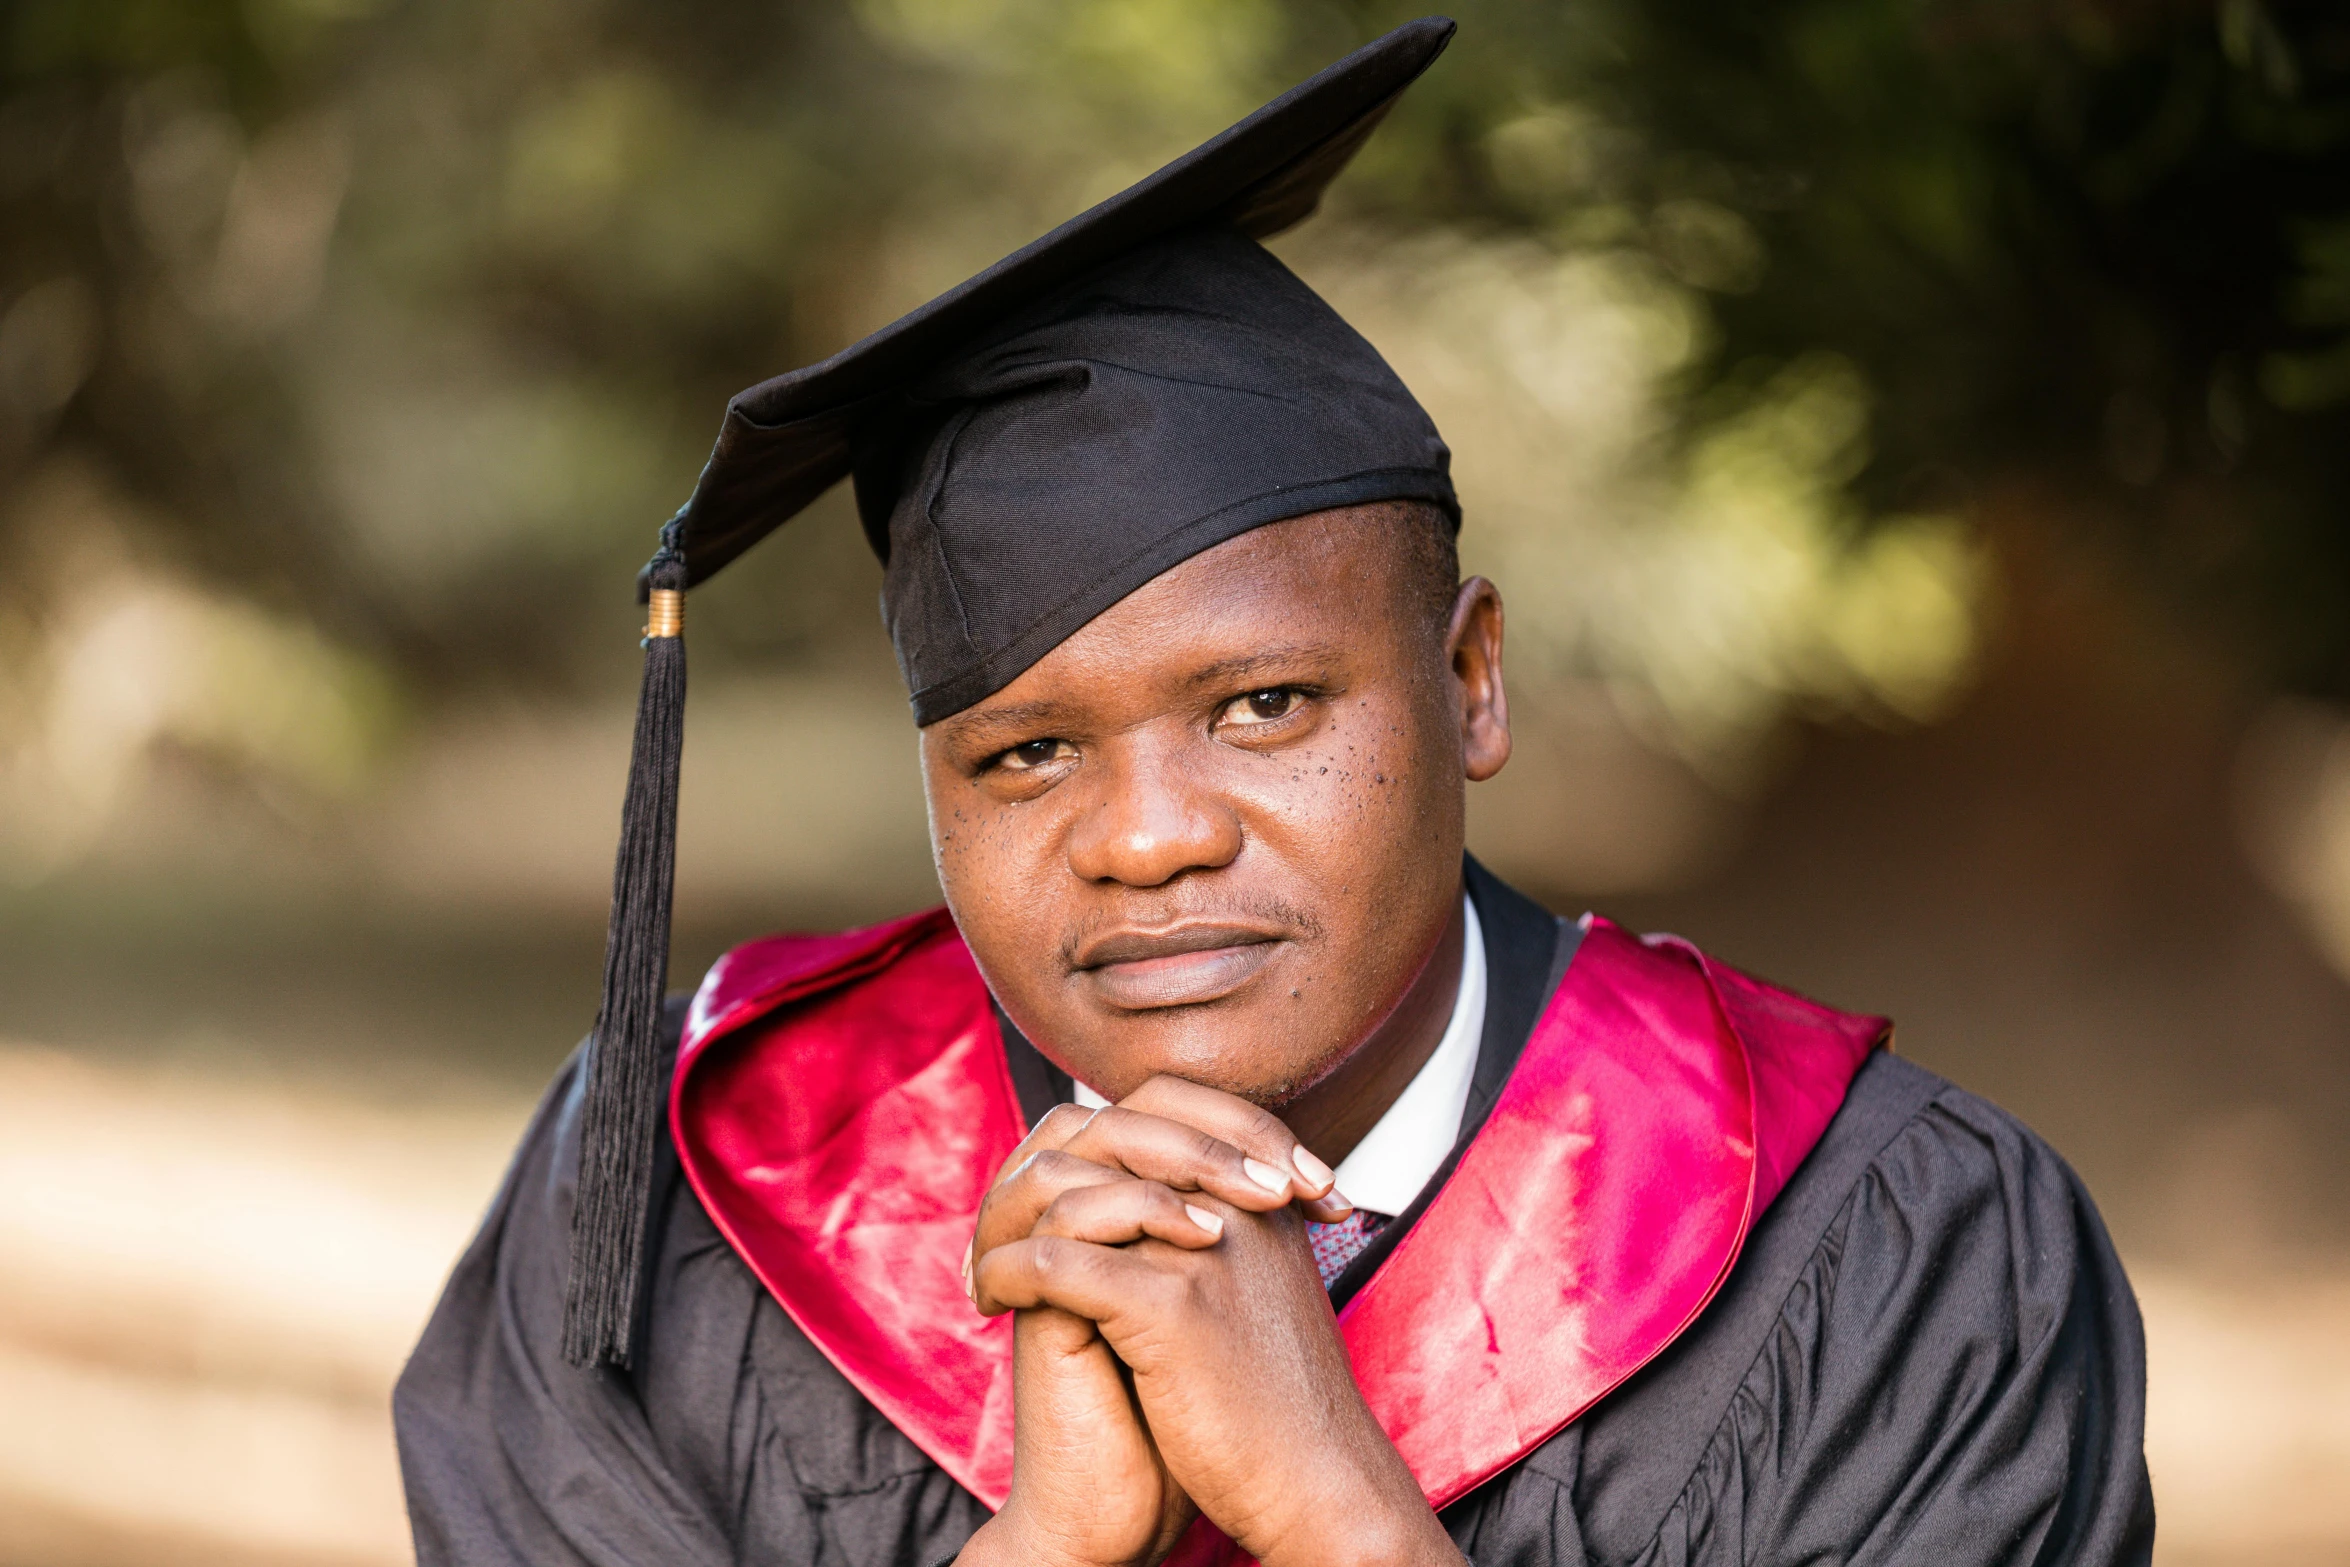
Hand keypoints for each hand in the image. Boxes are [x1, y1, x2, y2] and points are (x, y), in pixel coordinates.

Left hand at [972, 1078, 1464, 1566]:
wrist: (1321, 1483)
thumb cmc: (1285, 1399)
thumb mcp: (1261, 1287)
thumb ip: (1219, 1231)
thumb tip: (1146, 1198)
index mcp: (1260, 1189)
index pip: (1165, 1102)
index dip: (1095, 1131)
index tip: (1047, 1188)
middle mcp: (1237, 1200)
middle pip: (1108, 1132)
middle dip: (1039, 1171)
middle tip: (998, 1222)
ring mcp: (1205, 1247)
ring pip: (1069, 1193)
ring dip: (1006, 1225)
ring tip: (982, 1269)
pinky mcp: (1171, 1306)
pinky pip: (1056, 1262)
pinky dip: (1005, 1275)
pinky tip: (990, 1305)